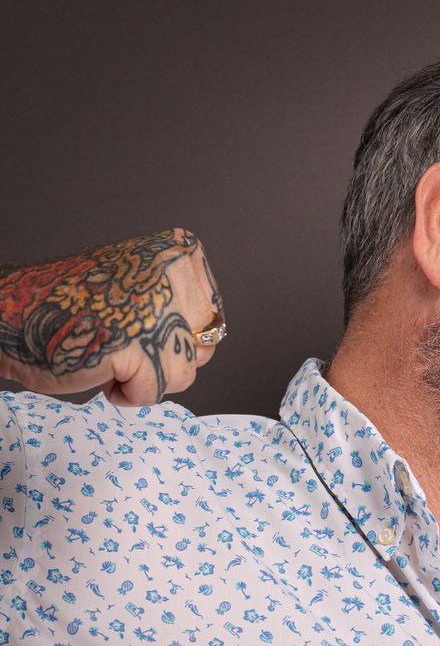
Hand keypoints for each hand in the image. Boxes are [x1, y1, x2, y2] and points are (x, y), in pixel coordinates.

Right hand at [0, 229, 223, 405]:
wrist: (12, 313)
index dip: (179, 337)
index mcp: (176, 253)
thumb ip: (182, 302)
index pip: (213, 319)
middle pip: (204, 347)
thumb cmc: (70, 304)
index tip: (143, 325)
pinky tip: (101, 367)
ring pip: (184, 374)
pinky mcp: (138, 347)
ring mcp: (157, 310)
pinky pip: (154, 391)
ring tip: (110, 350)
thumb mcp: (140, 284)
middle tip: (123, 339)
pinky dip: (127, 392)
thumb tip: (210, 338)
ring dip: (145, 376)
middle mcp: (172, 274)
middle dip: (165, 358)